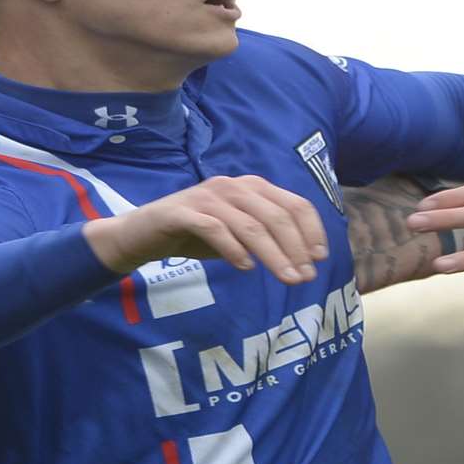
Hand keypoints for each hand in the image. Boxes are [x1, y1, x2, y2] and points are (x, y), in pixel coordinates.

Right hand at [83, 176, 329, 284]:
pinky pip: (215, 228)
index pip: (294, 204)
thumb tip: (304, 261)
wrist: (143, 233)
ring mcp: (207, 196)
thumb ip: (266, 238)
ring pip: (250, 225)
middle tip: (304, 278)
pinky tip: (244, 268)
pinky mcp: (182, 212)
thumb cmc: (197, 234)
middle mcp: (232, 185)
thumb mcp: (238, 233)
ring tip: (286, 279)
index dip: (311, 231)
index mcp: (252, 187)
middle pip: (275, 216)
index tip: (320, 259)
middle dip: (295, 248)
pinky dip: (233, 249)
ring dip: (273, 255)